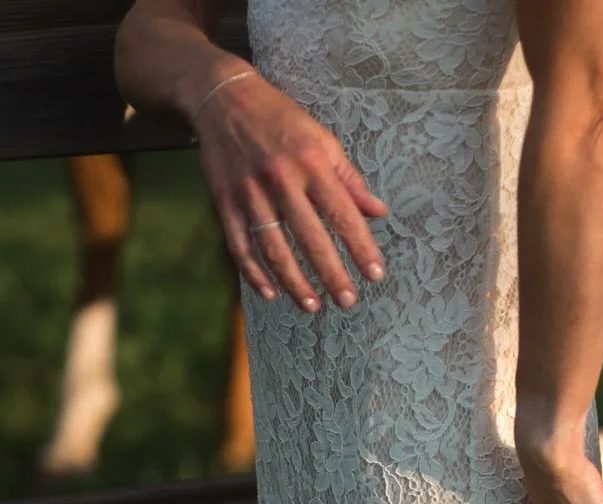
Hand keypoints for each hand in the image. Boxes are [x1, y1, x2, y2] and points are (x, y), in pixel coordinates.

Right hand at [192, 70, 388, 311]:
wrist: (223, 97)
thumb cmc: (280, 120)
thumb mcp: (321, 139)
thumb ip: (349, 179)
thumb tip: (379, 212)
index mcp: (310, 163)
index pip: (343, 214)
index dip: (361, 247)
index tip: (375, 275)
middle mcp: (280, 179)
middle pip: (310, 238)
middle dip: (331, 274)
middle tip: (348, 302)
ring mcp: (250, 192)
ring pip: (274, 248)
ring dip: (294, 282)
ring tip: (313, 307)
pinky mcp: (225, 201)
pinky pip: (239, 245)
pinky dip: (253, 273)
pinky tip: (270, 293)